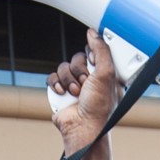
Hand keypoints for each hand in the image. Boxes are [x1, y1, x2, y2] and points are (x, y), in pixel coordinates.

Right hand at [48, 30, 120, 154]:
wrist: (83, 128)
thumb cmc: (100, 106)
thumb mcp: (106, 72)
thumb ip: (100, 49)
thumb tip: (92, 32)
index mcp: (105, 75)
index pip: (95, 53)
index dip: (92, 56)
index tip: (94, 62)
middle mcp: (90, 79)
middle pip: (77, 58)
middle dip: (80, 70)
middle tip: (86, 83)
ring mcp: (74, 86)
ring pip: (64, 67)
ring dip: (69, 79)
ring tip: (76, 92)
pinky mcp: (60, 92)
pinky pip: (52, 77)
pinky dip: (56, 84)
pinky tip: (63, 93)